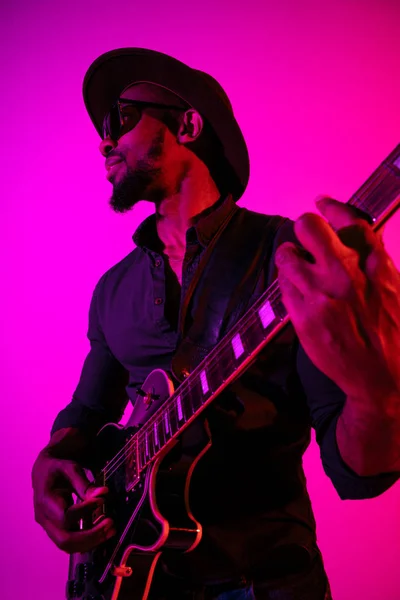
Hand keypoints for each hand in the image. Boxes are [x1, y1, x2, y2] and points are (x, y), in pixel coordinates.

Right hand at [32, 451, 115, 552]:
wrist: (43, 473)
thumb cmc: (57, 469)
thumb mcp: (70, 469)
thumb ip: (84, 484)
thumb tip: (103, 493)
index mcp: (45, 501)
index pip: (65, 516)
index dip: (85, 511)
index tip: (101, 500)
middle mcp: (44, 519)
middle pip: (65, 540)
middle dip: (90, 536)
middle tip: (110, 524)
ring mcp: (49, 527)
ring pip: (68, 545)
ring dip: (92, 541)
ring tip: (111, 529)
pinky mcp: (56, 530)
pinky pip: (71, 542)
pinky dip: (88, 540)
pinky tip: (103, 531)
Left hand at [275, 196, 399, 404]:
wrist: (383, 378)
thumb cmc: (393, 334)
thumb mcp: (395, 289)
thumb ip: (375, 261)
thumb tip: (354, 237)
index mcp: (374, 264)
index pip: (348, 219)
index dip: (331, 207)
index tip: (321, 203)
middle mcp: (345, 272)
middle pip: (308, 226)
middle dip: (305, 229)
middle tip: (306, 240)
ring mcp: (320, 293)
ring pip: (287, 254)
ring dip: (290, 257)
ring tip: (297, 267)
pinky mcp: (302, 315)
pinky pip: (283, 285)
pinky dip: (289, 283)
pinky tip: (299, 292)